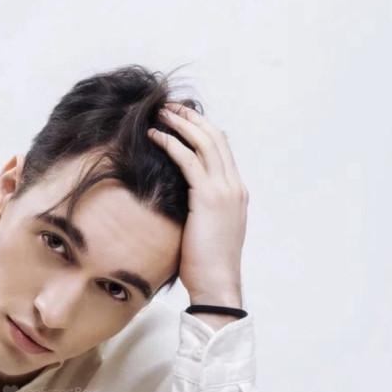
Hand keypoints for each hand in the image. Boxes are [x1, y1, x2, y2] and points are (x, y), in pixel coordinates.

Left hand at [148, 104, 247, 304]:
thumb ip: (201, 209)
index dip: (202, 129)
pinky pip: (188, 159)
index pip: (223, 149)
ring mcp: (224, 190)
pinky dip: (171, 143)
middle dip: (191, 118)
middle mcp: (234, 186)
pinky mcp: (208, 197)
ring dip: (181, 123)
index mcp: (236, 192)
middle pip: (215, 138)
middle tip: (168, 107)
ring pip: (204, 142)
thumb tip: (180, 201)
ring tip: (159, 113)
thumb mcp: (208, 230)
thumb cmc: (207, 265)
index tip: (182, 120)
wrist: (217, 284)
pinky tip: (155, 136)